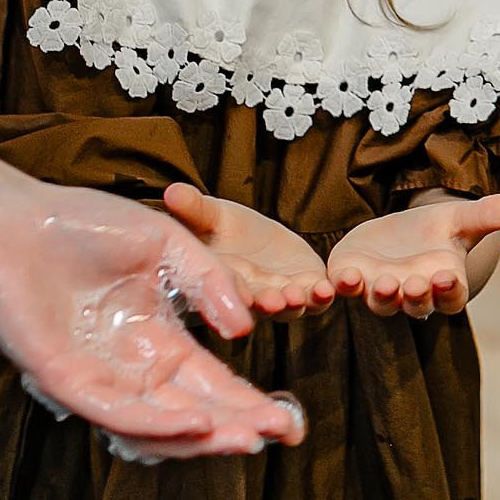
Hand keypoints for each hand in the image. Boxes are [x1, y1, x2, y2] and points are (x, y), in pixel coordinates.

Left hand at [0, 140, 305, 460]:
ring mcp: (94, 376)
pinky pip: (111, 410)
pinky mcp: (59, 378)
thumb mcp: (166, 244)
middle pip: (190, 411)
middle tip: (283, 434)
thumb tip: (244, 330)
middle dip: (237, 426)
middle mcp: (127, 367)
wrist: (13, 216)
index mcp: (155, 338)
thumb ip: (208, 282)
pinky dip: (153, 421)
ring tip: (247, 438)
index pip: (210, 382)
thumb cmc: (81, 223)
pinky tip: (194, 421)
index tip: (289, 419)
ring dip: (201, 436)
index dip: (249, 401)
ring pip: (153, 424)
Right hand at [163, 186, 332, 318]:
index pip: (225, 292)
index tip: (240, 294)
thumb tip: (170, 192)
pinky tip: (328, 288)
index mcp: (222, 282)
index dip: (232, 295)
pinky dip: (322, 295)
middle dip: (265, 305)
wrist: (260, 236)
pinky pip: (316, 298)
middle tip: (272, 301)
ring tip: (298, 295)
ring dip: (294, 303)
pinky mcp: (307, 289)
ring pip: (288, 307)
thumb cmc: (227, 229)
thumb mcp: (212, 215)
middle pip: (257, 305)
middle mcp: (249, 298)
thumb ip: (194, 210)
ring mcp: (279, 297)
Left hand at [328, 194, 499, 317]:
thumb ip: (489, 214)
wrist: (397, 234)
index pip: (450, 295)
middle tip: (413, 284)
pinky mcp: (352, 279)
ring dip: (382, 296)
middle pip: (415, 303)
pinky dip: (345, 285)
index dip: (448, 290)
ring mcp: (380, 289)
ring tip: (384, 282)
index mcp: (443, 281)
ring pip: (381, 302)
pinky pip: (347, 289)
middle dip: (414, 295)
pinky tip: (345, 275)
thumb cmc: (434, 231)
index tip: (447, 276)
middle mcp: (412, 292)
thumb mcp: (461, 218)